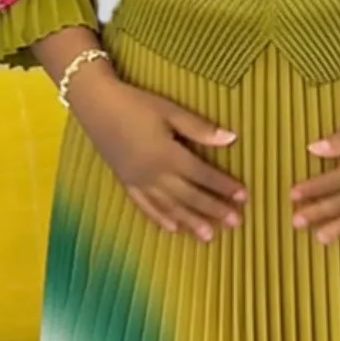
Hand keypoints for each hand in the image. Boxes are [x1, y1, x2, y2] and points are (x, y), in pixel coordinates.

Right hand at [76, 75, 246, 240]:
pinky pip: (145, 206)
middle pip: (189, 196)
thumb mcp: (170, 111)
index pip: (202, 175)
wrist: (96, 106)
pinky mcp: (126, 183)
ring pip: (169, 206)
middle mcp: (154, 174)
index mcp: (168, 155)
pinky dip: (160, 218)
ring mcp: (138, 181)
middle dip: (213, 209)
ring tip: (209, 236)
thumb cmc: (136, 104)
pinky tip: (173, 227)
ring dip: (191, 221)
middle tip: (236, 223)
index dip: (224, 186)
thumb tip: (231, 138)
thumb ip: (199, 128)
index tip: (243, 196)